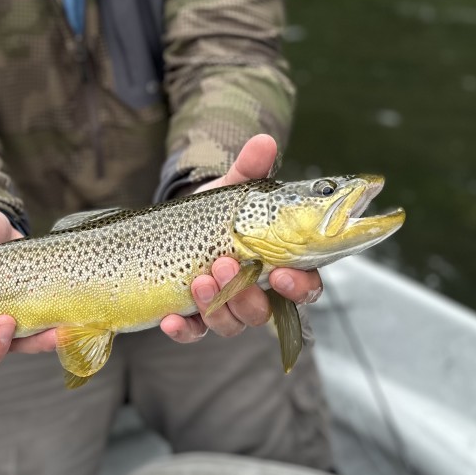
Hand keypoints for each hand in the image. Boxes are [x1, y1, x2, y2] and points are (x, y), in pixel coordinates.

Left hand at [160, 134, 323, 343]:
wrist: (181, 224)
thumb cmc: (220, 212)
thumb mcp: (234, 190)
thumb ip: (250, 169)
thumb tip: (263, 142)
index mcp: (279, 264)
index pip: (304, 286)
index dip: (299, 287)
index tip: (282, 274)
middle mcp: (257, 293)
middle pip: (264, 312)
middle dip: (246, 295)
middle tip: (226, 265)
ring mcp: (226, 308)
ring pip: (231, 324)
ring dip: (217, 306)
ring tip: (199, 279)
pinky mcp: (194, 317)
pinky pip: (194, 333)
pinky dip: (184, 329)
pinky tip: (171, 318)